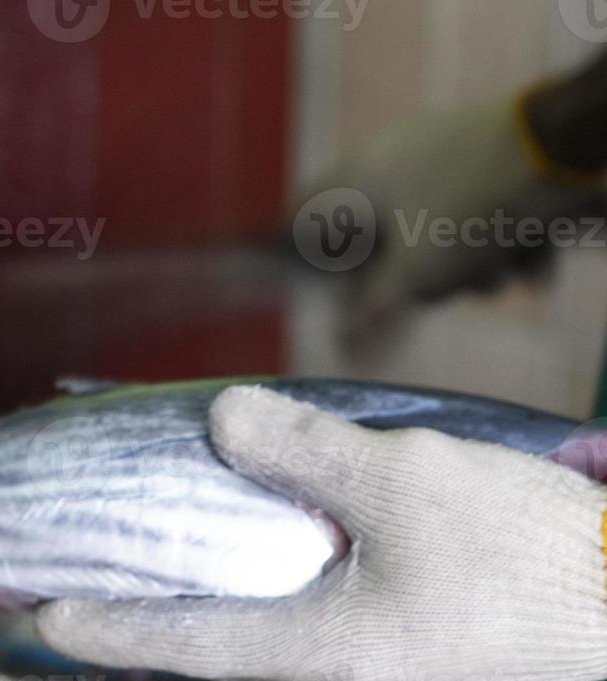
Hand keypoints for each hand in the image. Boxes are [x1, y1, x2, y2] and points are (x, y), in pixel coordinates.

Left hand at [36, 386, 606, 680]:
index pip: (188, 640)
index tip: (45, 621)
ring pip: (280, 670)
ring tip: (212, 576)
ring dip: (237, 630)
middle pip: (228, 664)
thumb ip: (301, 449)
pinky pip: (331, 666)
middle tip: (128, 589)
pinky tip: (308, 582)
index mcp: (329, 652)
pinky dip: (294, 628)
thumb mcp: (402, 473)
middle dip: (172, 633)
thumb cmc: (520, 539)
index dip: (112, 627)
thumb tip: (220, 420)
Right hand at [295, 96, 602, 339]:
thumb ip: (375, 311)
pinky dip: (499, 239)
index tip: (313, 290)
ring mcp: (441, 151)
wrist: (567, 149)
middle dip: (409, 277)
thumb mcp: (417, 275)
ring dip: (465, 264)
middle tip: (427, 295)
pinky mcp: (489, 154)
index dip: (299, 255)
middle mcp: (391, 156)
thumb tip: (344, 343)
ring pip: (434, 226)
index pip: (300, 213)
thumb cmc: (470, 212)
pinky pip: (476, 208)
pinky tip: (531, 260)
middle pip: (378, 233)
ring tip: (495, 278)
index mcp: (357, 176)